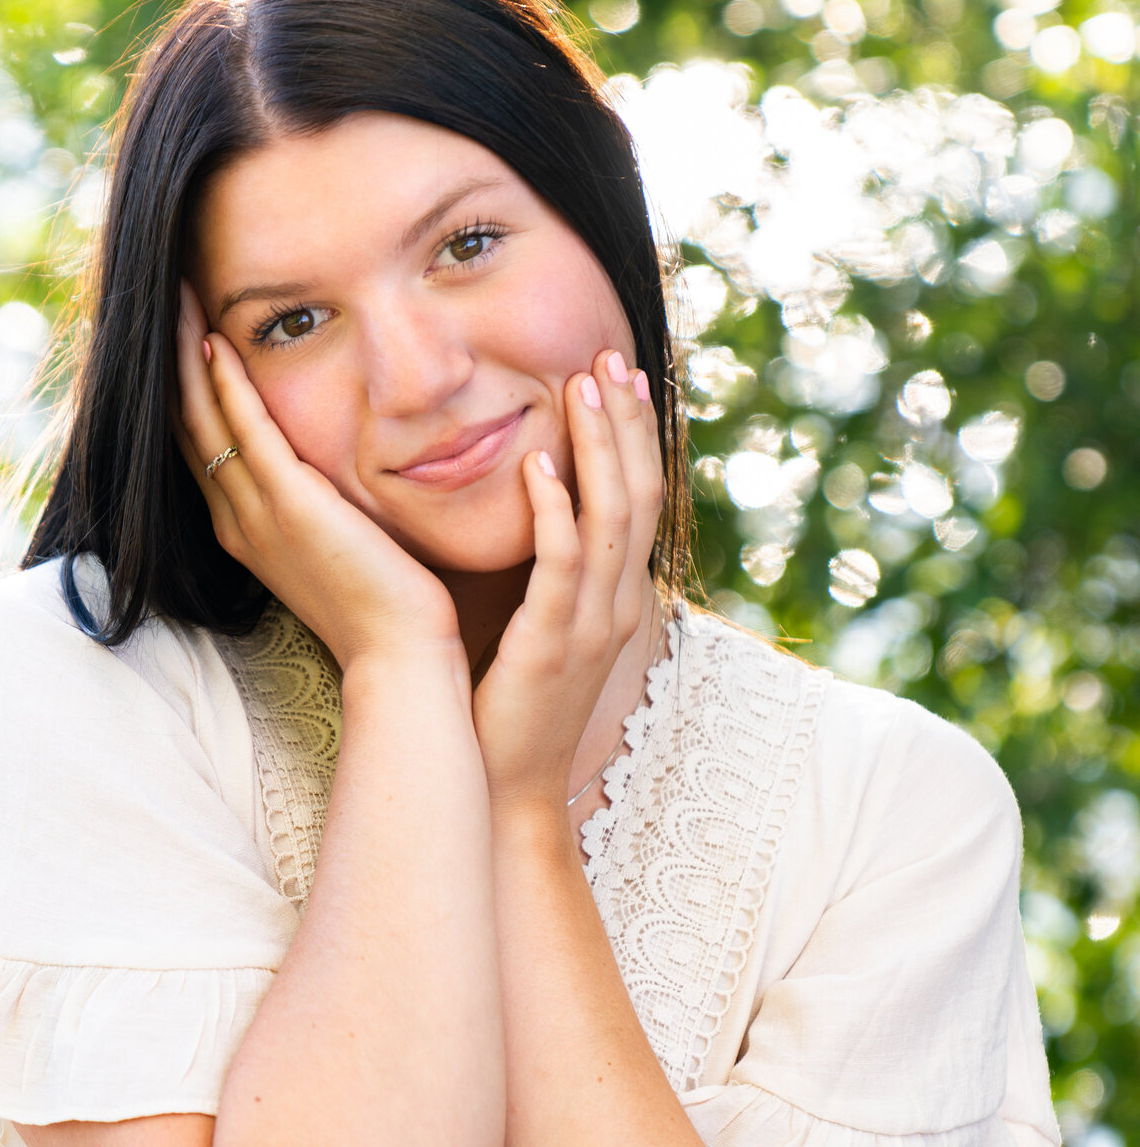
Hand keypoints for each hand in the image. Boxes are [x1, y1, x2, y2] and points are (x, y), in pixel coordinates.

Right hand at [175, 283, 459, 670]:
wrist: (399, 657)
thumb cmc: (385, 608)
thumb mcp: (341, 546)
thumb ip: (324, 505)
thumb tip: (334, 472)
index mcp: (246, 530)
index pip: (200, 445)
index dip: (183, 389)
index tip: (181, 333)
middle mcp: (238, 521)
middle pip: (185, 425)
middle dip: (171, 360)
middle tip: (164, 296)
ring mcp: (258, 515)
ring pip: (202, 421)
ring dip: (186, 355)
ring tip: (177, 296)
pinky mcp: (292, 507)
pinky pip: (247, 431)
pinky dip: (227, 384)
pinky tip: (213, 341)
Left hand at [471, 349, 662, 810]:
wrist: (509, 791)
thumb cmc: (513, 710)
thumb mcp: (542, 629)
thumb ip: (548, 575)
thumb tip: (533, 513)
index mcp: (617, 599)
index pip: (638, 499)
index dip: (632, 436)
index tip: (617, 374)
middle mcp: (617, 606)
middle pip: (637, 494)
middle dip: (624, 422)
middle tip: (607, 355)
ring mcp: (591, 626)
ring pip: (610, 518)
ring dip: (598, 446)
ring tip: (580, 385)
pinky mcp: (552, 646)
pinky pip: (562, 566)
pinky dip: (555, 511)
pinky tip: (539, 465)